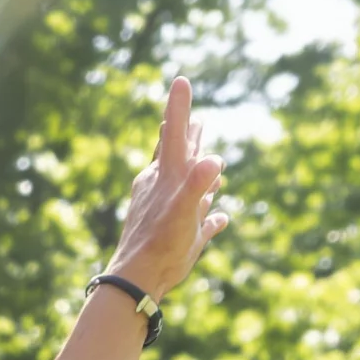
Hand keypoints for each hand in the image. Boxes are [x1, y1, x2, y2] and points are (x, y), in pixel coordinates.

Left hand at [102, 77, 227, 301]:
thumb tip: (213, 161)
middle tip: (197, 117)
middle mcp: (165, 188)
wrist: (138, 279)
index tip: (179, 79)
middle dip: (190, 135)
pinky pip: (200, 221)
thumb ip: (197, 185)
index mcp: (165, 176)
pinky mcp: (181, 236)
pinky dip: (210, 217)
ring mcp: (170, 211)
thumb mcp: (182, 212)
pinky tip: (222, 218)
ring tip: (207, 160)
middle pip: (178, 155)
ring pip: (188, 185)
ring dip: (199, 171)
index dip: (179, 107)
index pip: (173, 134)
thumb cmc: (159, 244)